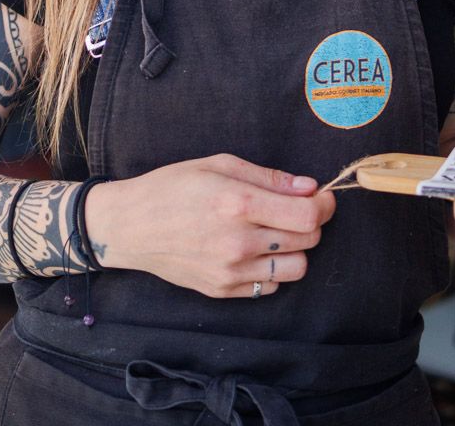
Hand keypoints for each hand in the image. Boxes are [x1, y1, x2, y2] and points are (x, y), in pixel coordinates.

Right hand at [83, 154, 334, 298]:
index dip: (324, 204)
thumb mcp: (218, 165)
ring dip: (295, 250)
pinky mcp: (223, 290)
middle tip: (294, 210)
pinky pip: (270, 287)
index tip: (320, 197)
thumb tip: (309, 187)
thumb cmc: (171, 187)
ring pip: (296, 268)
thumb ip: (268, 177)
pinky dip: (272, 270)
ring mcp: (231, 271)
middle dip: (310, 222)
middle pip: (308, 240)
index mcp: (238, 203)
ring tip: (275, 233)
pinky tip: (254, 251)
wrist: (130, 226)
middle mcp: (238, 241)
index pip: (308, 215)